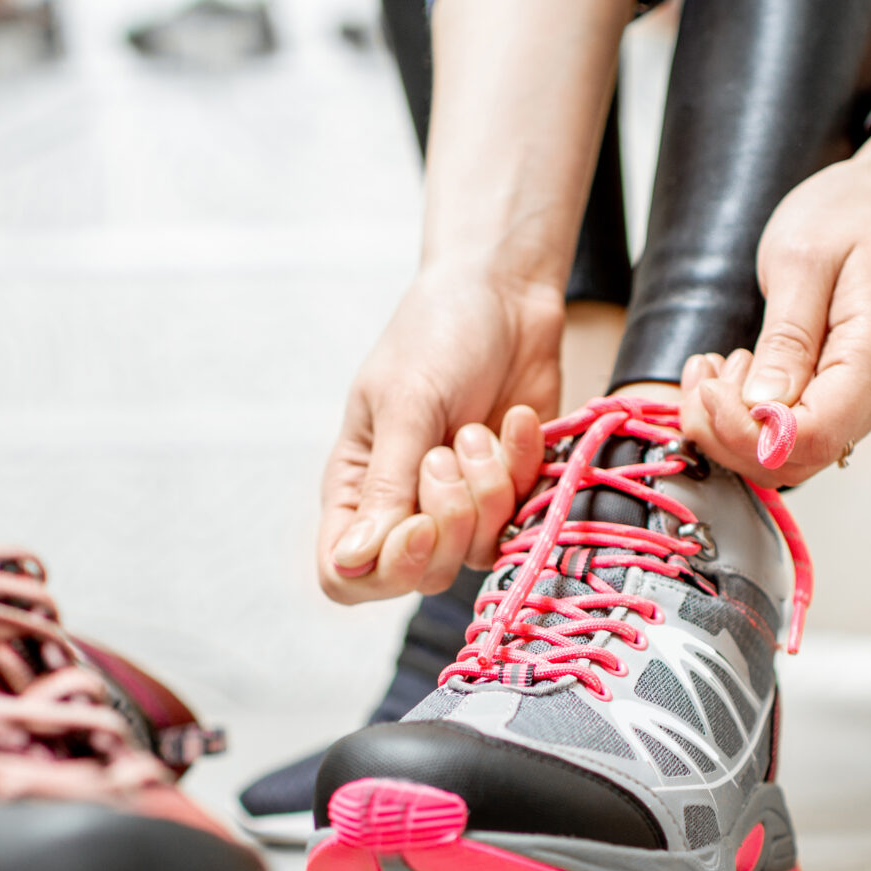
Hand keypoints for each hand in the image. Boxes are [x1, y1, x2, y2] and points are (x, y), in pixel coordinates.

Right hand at [317, 265, 554, 602]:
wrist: (504, 293)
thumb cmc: (437, 334)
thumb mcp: (405, 403)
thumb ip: (386, 487)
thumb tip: (351, 563)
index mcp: (355, 488)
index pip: (345, 577)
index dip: (383, 569)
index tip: (416, 524)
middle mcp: (403, 507)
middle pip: (420, 576)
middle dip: (449, 518)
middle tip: (451, 451)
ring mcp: (460, 505)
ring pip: (475, 551)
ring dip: (489, 488)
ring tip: (480, 428)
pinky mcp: (510, 492)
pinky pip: (521, 519)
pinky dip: (525, 469)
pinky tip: (519, 420)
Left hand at [682, 114, 870, 484]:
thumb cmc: (851, 216)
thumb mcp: (799, 260)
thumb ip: (784, 340)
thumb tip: (762, 407)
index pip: (814, 435)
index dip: (747, 431)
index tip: (708, 389)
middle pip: (802, 456)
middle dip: (732, 433)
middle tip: (702, 377)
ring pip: (796, 454)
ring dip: (737, 427)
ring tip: (713, 370)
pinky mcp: (856, 399)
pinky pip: (800, 433)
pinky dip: (753, 419)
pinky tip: (733, 379)